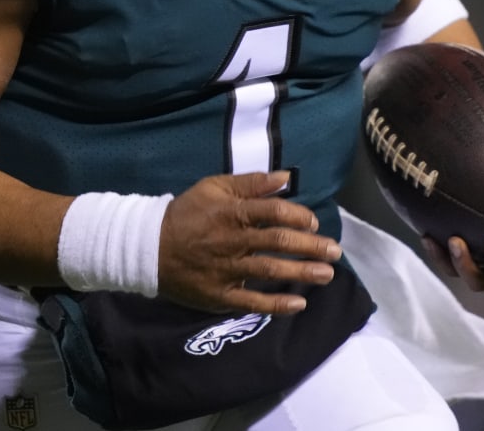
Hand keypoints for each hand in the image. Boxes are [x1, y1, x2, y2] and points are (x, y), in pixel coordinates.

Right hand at [157, 171, 340, 314]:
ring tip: (327, 275)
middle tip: (334, 251)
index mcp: (231, 212)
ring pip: (269, 270)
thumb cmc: (187, 214)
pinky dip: (275, 305)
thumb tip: (285, 177)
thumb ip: (250, 183)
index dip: (298, 216)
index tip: (314, 222)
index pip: (272, 212)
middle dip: (310, 246)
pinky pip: (251, 302)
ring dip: (301, 272)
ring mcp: (226, 270)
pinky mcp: (220, 295)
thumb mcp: (214, 188)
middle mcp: (232, 241)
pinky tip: (298, 304)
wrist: (149, 247)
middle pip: (277, 241)